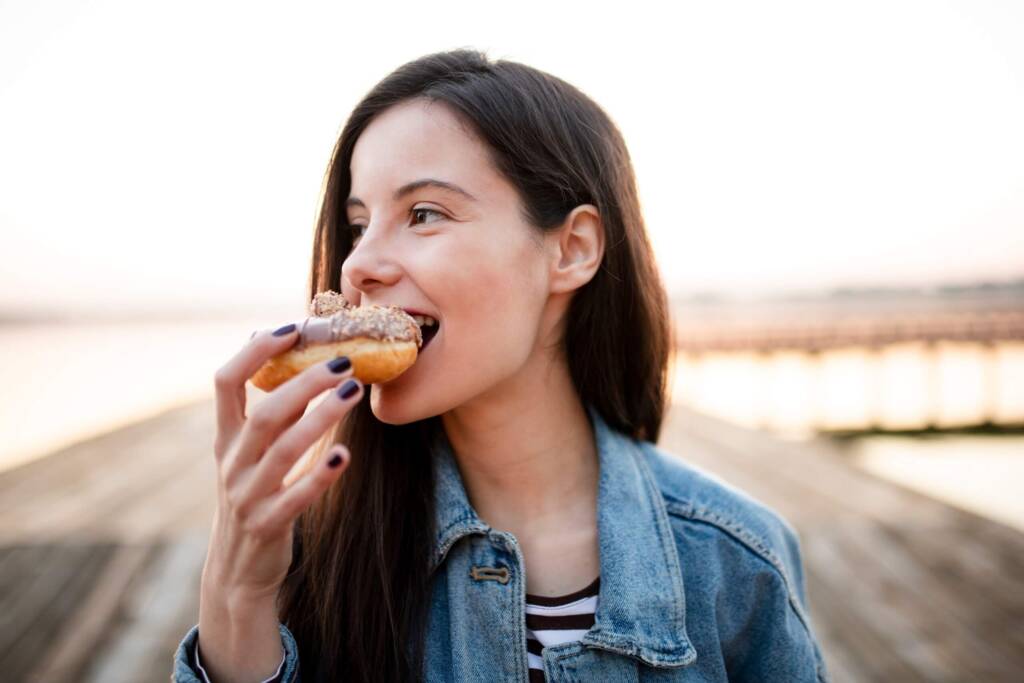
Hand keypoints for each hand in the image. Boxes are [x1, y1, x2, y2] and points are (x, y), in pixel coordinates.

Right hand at [204, 324, 362, 601]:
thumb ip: (273, 411)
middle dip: (304, 381)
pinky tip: (346, 454)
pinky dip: (320, 475)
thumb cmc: (254, 494)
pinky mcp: (268, 525)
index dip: (255, 351)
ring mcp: (247, 496)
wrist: (238, 570)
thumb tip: (296, 358)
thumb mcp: (253, 452)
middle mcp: (232, 462)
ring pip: (283, 450)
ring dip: (322, 417)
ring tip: (354, 391)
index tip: (291, 328)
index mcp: (226, 437)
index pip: (226, 382)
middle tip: (344, 360)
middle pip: (265, 413)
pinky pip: (295, 497)